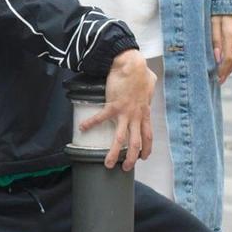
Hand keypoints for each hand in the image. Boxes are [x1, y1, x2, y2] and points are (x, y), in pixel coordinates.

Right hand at [79, 50, 155, 170]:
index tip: (143, 157)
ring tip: (107, 163)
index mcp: (144, 112)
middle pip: (135, 143)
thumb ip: (148, 88)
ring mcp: (124, 112)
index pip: (148, 135)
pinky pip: (101, 118)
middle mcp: (136, 116)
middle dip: (131, 158)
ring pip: (120, 138)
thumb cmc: (140, 72)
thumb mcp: (150, 83)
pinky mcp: (113, 105)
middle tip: (126, 168)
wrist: (131, 64)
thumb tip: (149, 82)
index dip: (146, 148)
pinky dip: (90, 123)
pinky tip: (82, 128)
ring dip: (114, 153)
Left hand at [211, 15, 231, 83]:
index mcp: (231, 32)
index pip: (228, 58)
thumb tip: (217, 57)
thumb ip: (215, 39)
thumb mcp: (214, 20)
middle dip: (229, 70)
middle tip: (221, 78)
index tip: (218, 78)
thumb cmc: (222, 5)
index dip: (223, 70)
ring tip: (227, 70)